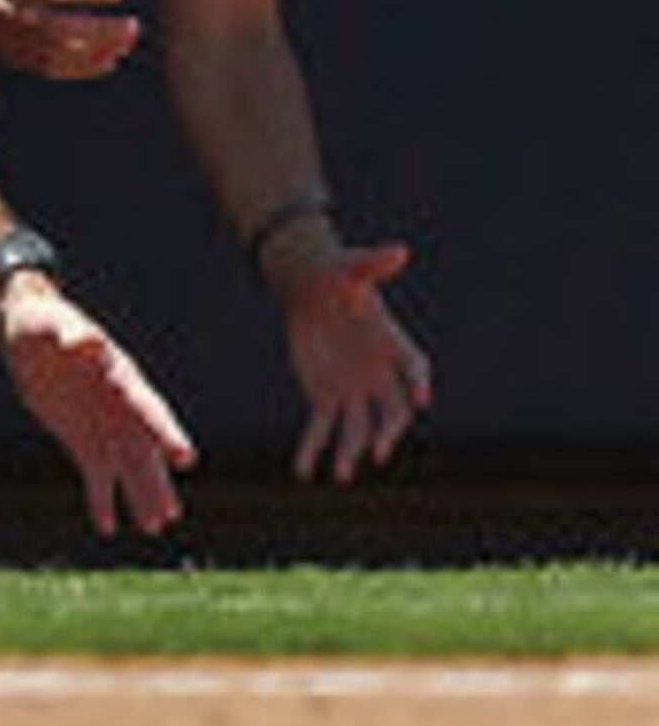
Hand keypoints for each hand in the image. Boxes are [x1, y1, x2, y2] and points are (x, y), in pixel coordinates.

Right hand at [0, 0, 140, 80]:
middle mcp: (4, 6)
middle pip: (55, 27)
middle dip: (98, 30)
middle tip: (133, 25)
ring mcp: (4, 34)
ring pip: (54, 53)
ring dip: (95, 51)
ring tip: (127, 42)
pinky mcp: (8, 53)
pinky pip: (49, 67)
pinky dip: (81, 68)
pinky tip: (110, 60)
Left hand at [0, 278, 194, 535]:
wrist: (27, 335)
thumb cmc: (44, 323)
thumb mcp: (53, 324)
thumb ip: (72, 334)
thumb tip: (88, 340)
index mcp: (120, 378)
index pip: (149, 409)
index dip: (166, 433)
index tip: (185, 458)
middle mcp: (120, 408)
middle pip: (143, 450)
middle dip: (154, 481)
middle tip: (169, 514)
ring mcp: (103, 427)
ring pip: (126, 467)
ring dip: (138, 496)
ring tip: (155, 527)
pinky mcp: (82, 441)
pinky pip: (96, 474)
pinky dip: (101, 499)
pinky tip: (107, 527)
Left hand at [277, 239, 429, 484]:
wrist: (311, 289)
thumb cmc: (337, 275)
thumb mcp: (352, 267)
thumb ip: (374, 263)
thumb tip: (399, 251)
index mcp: (394, 346)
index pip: (415, 369)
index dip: (419, 384)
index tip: (421, 399)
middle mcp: (381, 376)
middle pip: (391, 412)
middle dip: (386, 432)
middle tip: (376, 451)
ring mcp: (355, 391)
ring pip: (357, 429)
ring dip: (349, 452)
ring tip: (340, 475)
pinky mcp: (326, 398)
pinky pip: (321, 428)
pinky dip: (313, 449)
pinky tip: (304, 471)